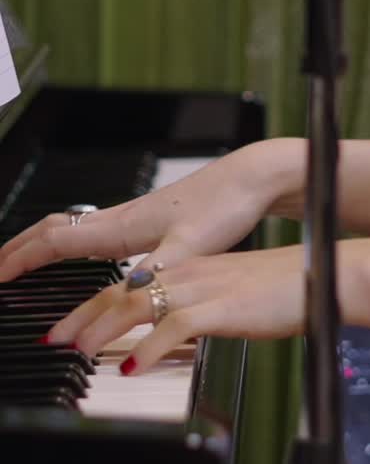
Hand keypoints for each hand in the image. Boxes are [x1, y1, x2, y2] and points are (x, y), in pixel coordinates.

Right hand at [0, 141, 278, 281]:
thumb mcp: (190, 246)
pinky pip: (95, 229)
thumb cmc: (225, 206)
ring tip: (24, 260)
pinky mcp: (151, 217)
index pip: (55, 241)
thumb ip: (159, 267)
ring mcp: (135, 215)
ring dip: (43, 243)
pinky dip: (73, 241)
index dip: (19, 260)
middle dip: (19, 248)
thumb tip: (128, 285)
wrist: (252, 179)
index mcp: (122, 226)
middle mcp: (122, 217)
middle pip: (55, 229)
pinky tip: (85, 253)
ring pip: (73, 227)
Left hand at [41, 244, 351, 372]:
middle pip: (126, 292)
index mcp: (197, 267)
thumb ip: (210, 309)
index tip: (76, 323)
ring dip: (106, 330)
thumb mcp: (241, 296)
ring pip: (140, 305)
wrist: (329, 273)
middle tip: (60, 338)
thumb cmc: (293, 287)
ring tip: (82, 352)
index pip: (137, 284)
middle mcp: (194, 272)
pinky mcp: (222, 306)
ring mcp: (206, 286)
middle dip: (88, 316)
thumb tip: (187, 332)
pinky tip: (133, 365)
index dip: (101, 304)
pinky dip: (148, 348)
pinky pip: (173, 328)